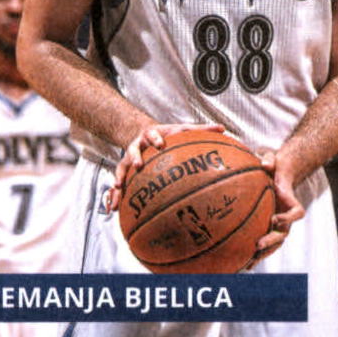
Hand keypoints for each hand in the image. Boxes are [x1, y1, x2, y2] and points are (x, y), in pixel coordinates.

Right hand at [106, 122, 224, 211]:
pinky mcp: (124, 168)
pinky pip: (118, 181)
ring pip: (122, 166)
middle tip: (138, 164)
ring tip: (118, 187)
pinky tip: (114, 208)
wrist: (144, 133)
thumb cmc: (168, 134)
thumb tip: (223, 128)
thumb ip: (201, 129)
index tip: (160, 144)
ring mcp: (130, 156)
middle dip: (135, 156)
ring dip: (120, 176)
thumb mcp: (182, 129)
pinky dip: (116, 193)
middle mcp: (139, 144)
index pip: (154, 134)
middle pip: (134, 149)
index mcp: (153, 134)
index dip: (156, 138)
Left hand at [246, 150, 304, 268]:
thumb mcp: (272, 158)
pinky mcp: (269, 227)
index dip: (288, 217)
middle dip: (272, 241)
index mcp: (289, 201)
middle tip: (258, 245)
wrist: (277, 174)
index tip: (275, 218)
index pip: (296, 212)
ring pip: (275, 243)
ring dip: (264, 253)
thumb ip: (270, 159)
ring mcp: (278, 223)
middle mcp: (286, 215)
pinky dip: (256, 254)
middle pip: (284, 233)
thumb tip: (265, 165)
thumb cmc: (274, 165)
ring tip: (249, 263)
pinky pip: (265, 243)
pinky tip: (242, 263)